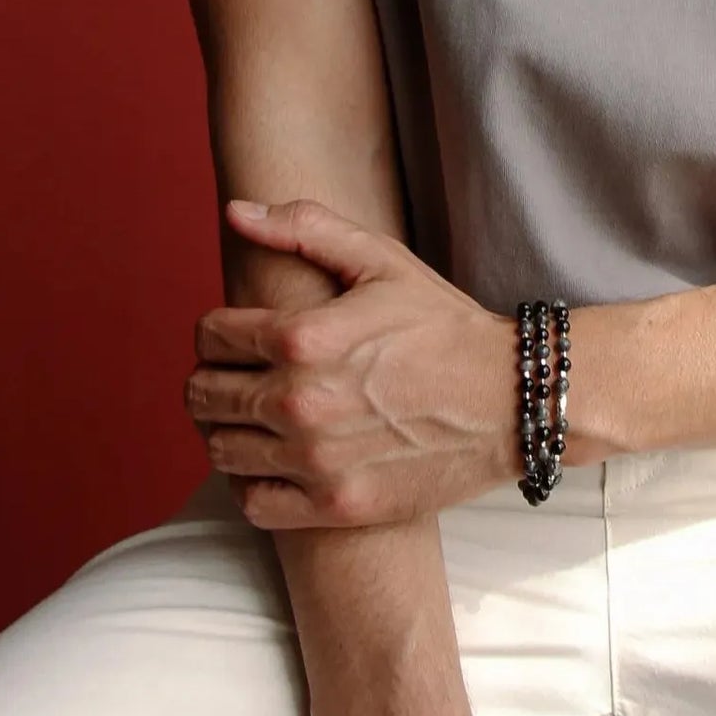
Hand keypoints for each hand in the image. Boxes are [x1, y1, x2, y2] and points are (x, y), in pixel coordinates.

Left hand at [187, 197, 519, 528]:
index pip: (211, 335)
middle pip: (204, 394)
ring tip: (251, 417)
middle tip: (236, 376)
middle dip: (211, 378)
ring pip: (221, 448)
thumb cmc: (444, 326)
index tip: (235, 335)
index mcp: (305, 336)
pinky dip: (247, 482)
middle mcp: (301, 400)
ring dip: (224, 429)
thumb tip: (235, 211)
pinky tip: (269, 462)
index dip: (215, 330)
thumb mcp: (381, 261)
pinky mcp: (336, 504)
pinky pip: (252, 501)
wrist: (511, 402)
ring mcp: (316, 459)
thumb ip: (304, 228)